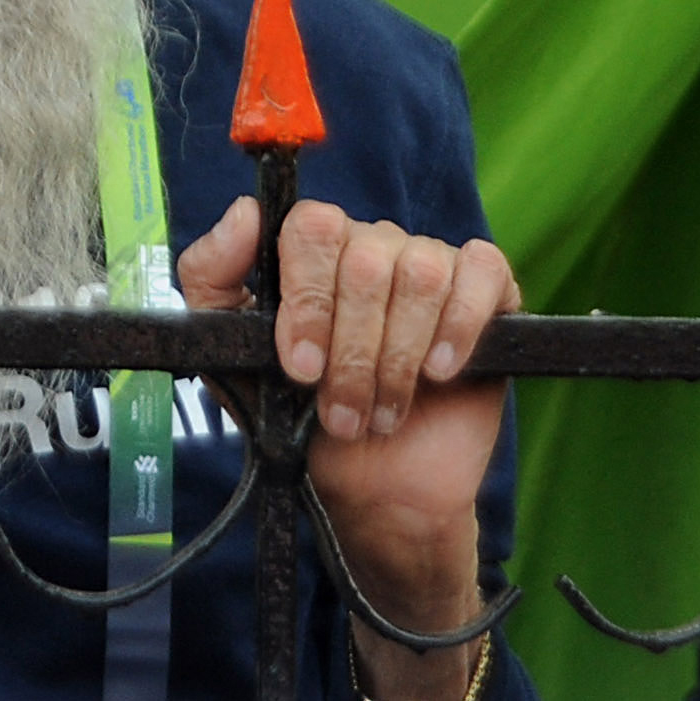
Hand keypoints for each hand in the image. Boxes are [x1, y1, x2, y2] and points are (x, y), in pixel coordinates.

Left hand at [181, 196, 517, 697]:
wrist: (371, 489)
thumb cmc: (299, 415)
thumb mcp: (233, 352)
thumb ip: (211, 276)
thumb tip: (245, 211)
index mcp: (314, 248)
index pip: (311, 226)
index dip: (308, 300)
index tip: (301, 368)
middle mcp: (372, 244)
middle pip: (365, 259)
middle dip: (351, 351)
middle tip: (341, 411)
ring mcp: (431, 263)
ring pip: (420, 273)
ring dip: (397, 359)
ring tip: (383, 410)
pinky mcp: (488, 293)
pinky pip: (482, 271)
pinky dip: (459, 325)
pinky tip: (439, 371)